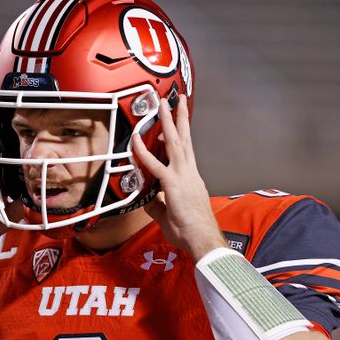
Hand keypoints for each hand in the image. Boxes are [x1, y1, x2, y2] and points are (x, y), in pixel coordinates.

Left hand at [131, 96, 225, 260]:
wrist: (203, 240)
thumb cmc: (191, 231)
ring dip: (168, 121)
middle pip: (185, 139)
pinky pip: (156, 165)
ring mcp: (182, 176)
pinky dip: (144, 151)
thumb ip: (158, 204)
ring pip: (175, 142)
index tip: (175, 120)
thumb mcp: (170, 215)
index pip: (185, 151)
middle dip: (180, 117)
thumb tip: (147, 199)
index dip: (180, 135)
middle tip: (177, 99)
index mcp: (191, 178)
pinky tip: (137, 139)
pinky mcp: (173, 184)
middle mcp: (189, 172)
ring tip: (163, 103)